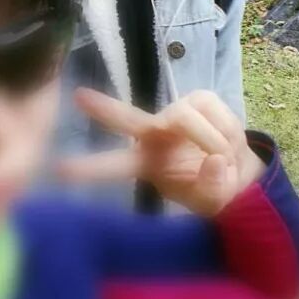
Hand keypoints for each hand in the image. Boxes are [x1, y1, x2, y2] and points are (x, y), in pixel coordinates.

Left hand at [57, 88, 265, 216]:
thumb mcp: (214, 201)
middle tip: (78, 97)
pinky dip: (228, 131)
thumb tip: (215, 160)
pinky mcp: (198, 98)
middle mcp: (154, 134)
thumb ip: (213, 187)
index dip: (89, 168)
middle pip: (125, 119)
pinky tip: (229, 141)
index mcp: (146, 164)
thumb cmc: (214, 189)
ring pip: (187, 119)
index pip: (113, 167)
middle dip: (104, 109)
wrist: (239, 171)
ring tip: (224, 158)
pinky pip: (215, 111)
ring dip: (216, 143)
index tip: (59, 169)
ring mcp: (175, 113)